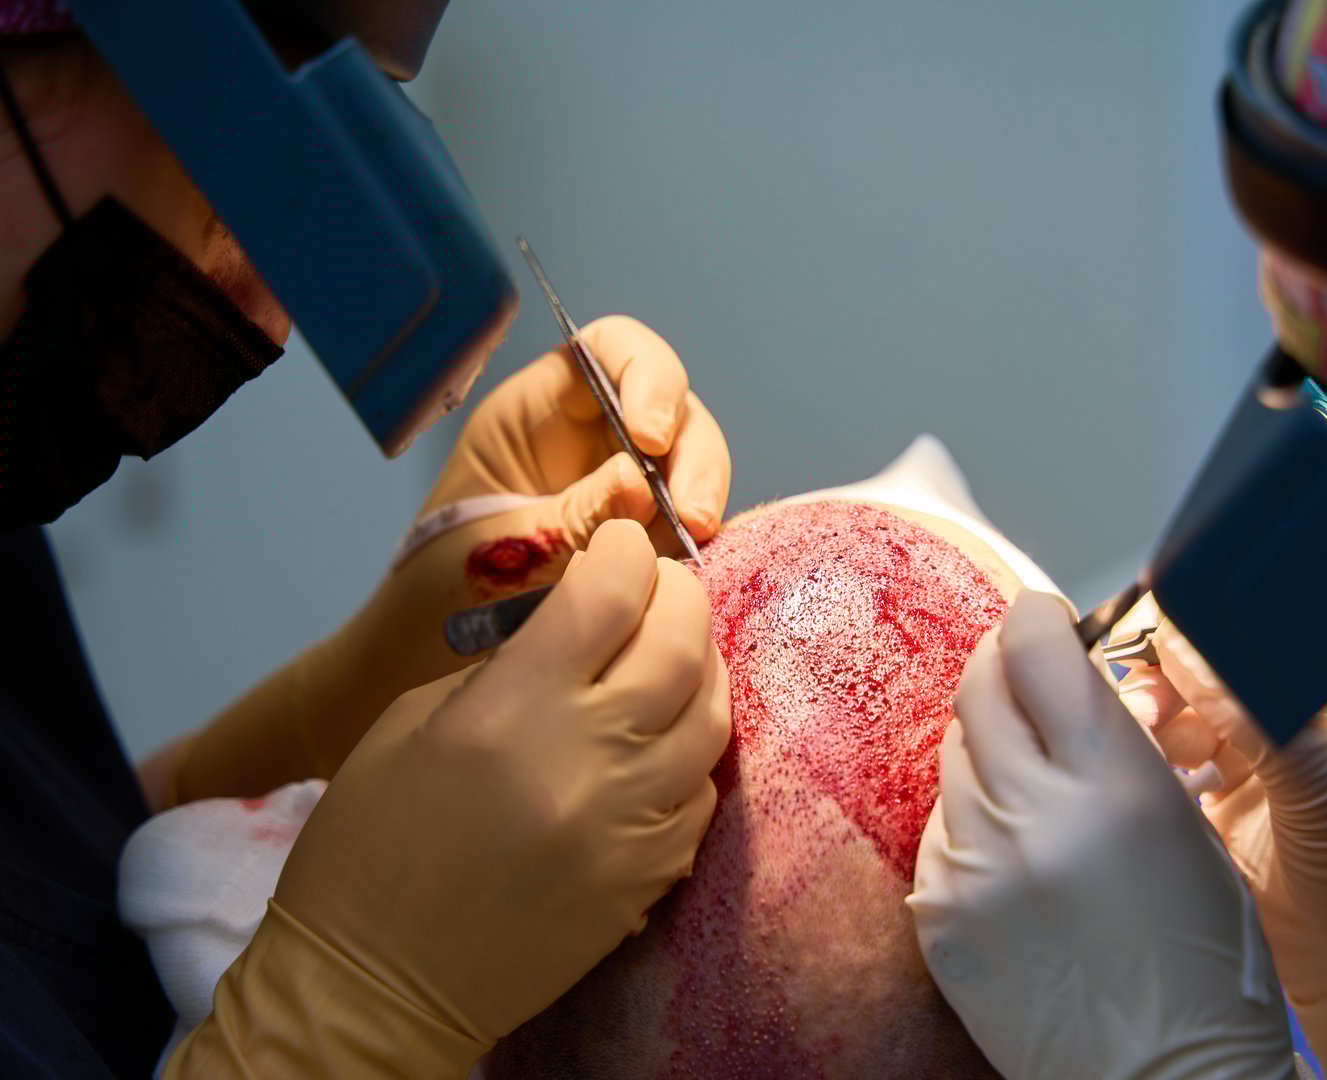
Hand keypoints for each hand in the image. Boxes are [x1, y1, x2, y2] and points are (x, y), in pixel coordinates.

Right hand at [273, 519, 730, 1043]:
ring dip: (698, 668)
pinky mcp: (651, 878)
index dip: (624, 551)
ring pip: (713, 714)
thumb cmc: (366, 848)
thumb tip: (577, 631)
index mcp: (515, 708)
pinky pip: (704, 792)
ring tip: (668, 657)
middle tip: (657, 589)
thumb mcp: (412, 723)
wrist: (375, 988)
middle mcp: (590, 758)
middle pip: (683, 640)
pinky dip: (693, 750)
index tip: (618, 545)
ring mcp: (632, 824)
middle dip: (678, 594)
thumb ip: (507, 666)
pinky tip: (662, 741)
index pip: (611, 592)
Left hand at [908, 591, 1294, 1079]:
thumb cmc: (1203, 966)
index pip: (1038, 650)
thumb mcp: (1189, 830)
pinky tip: (1013, 848)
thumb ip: (1118, 747)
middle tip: (1024, 675)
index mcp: (1115, 784)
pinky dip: (969, 820)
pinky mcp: (940, 912)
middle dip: (1003, 669)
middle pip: (982, 689)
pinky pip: (938, 828)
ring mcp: (976, 865)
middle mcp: (1034, 814)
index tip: (1040, 618)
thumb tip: (1067, 680)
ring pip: (955, 756)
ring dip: (988, 747)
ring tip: (1032, 779)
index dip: (1035, 619)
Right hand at [1116, 601, 1326, 1076]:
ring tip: (1143, 724)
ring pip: (1193, 674)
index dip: (1230, 596)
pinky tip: (1148, 753)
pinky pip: (1174, 724)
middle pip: (1229, 628)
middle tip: (1146, 681)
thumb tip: (1176, 646)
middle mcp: (1322, 680)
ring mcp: (1274, 721)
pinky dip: (1150, 733)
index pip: (1294, 594)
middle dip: (1178, 651)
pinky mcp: (1231, 764)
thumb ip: (1254, 713)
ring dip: (1156, 694)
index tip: (1173, 611)